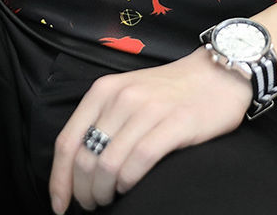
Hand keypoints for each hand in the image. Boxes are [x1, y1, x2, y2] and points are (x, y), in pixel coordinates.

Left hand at [48, 47, 252, 212]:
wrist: (218, 74)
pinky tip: (130, 188)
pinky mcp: (175, 124)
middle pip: (85, 158)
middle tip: (91, 204)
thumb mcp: (128, 93)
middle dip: (82, 191)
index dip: (58, 179)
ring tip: (110, 200)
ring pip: (108, 164)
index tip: (59, 204)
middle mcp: (122, 97)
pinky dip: (129, 183)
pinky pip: (139, 162)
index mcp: (104, 90)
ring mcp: (148, 109)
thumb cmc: (171, 90)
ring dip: (103, 192)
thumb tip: (79, 165)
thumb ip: (104, 119)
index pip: (67, 141)